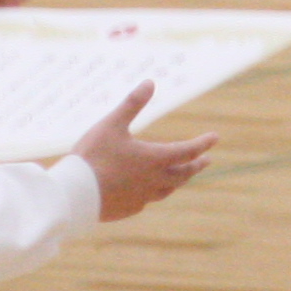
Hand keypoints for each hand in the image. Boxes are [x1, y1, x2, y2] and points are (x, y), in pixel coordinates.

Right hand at [69, 82, 214, 222]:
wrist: (74, 195)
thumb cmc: (93, 156)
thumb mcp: (112, 124)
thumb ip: (132, 104)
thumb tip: (150, 81)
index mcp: (153, 159)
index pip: (187, 151)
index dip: (203, 143)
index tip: (215, 138)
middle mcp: (153, 181)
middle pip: (183, 174)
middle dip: (196, 165)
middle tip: (205, 160)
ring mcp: (142, 198)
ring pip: (168, 189)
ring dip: (178, 180)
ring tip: (181, 176)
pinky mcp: (129, 209)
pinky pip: (147, 200)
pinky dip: (153, 192)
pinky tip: (147, 191)